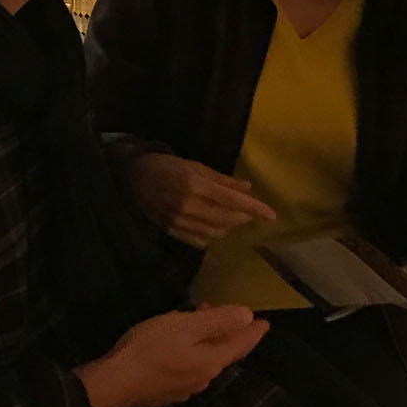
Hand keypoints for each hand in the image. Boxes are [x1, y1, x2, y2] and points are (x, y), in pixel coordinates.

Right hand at [73, 305, 269, 406]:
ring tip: (202, 322)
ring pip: (207, 361)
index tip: (264, 322)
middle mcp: (204, 377)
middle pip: (225, 353)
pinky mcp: (169, 390)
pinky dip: (194, 352)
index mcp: (212, 361)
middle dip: (231, 334)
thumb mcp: (185, 326)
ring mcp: (186, 387)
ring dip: (210, 341)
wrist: (115, 382)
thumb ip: (218, 320)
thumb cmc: (151, 349)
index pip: (241, 344)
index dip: (253, 331)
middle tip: (232, 315)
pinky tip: (180, 345)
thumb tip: (247, 316)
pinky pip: (190, 367)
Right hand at [123, 152, 276, 247]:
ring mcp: (179, 221)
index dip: (255, 208)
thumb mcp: (197, 166)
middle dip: (243, 217)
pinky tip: (213, 227)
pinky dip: (212, 236)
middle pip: (227, 220)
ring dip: (229, 227)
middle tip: (248, 211)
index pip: (233, 200)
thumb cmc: (168, 166)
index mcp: (196, 185)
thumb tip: (248, 189)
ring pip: (215, 233)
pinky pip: (199, 240)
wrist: (134, 177)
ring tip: (231, 217)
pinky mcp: (172, 231)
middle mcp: (189, 206)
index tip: (271, 215)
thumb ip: (223, 180)